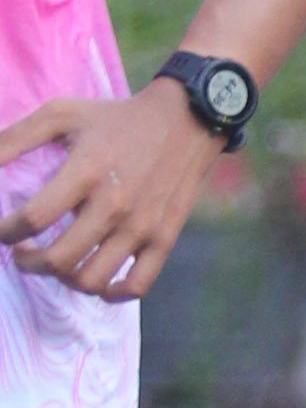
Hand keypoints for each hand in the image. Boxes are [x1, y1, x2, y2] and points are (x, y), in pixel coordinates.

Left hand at [0, 81, 227, 297]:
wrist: (185, 120)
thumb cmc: (114, 117)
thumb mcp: (61, 114)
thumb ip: (14, 137)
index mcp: (86, 171)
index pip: (34, 218)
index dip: (6, 232)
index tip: (3, 230)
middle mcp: (115, 204)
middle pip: (58, 259)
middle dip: (27, 262)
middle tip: (21, 252)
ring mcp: (142, 226)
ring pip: (91, 280)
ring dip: (63, 278)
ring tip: (56, 263)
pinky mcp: (163, 238)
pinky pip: (135, 286)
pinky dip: (109, 294)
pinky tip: (95, 281)